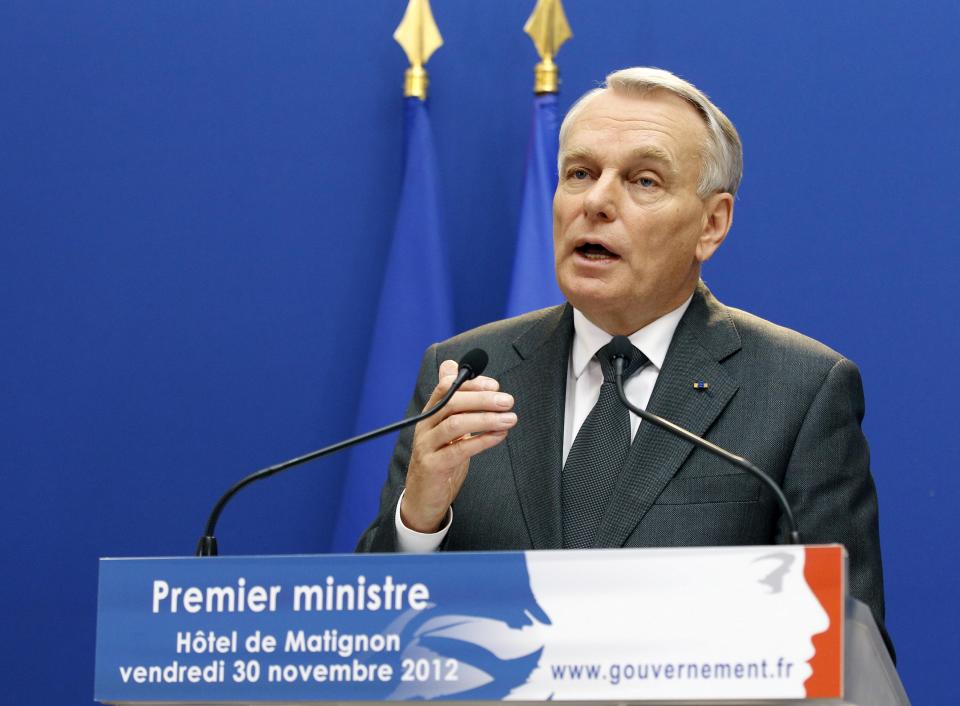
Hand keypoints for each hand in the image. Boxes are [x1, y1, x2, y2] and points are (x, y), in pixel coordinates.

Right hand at [400, 359, 516, 532]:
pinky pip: (458, 450)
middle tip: (507, 400)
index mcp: (430, 413)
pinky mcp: (433, 466)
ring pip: (455, 424)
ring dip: (486, 419)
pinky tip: (499, 436)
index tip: (495, 385)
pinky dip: (482, 441)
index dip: (472, 383)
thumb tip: (452, 366)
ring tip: (509, 418)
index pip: (446, 387)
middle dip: (482, 399)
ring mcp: (426, 446)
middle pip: (451, 403)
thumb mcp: (445, 426)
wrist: (423, 498)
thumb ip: (452, 399)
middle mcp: (425, 426)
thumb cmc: (439, 458)